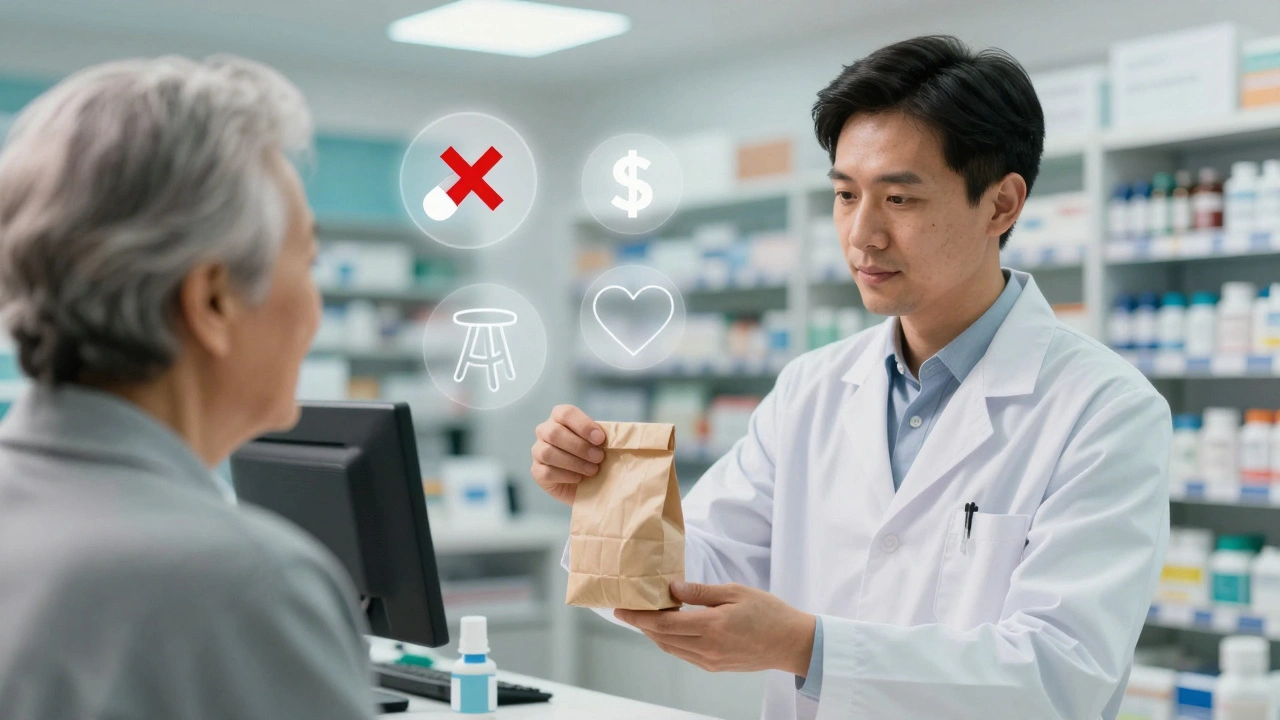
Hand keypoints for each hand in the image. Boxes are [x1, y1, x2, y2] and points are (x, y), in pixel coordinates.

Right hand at [529, 404, 605, 505]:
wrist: (588, 483)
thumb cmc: (594, 457)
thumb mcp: (601, 443)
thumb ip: (603, 436)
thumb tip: (618, 435)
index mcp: (560, 417)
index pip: (566, 413)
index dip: (583, 425)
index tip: (600, 439)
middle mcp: (545, 430)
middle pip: (555, 432)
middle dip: (580, 446)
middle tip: (599, 457)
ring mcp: (538, 451)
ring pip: (548, 453)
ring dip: (574, 462)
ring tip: (592, 470)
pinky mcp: (537, 471)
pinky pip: (546, 472)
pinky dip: (566, 476)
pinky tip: (579, 478)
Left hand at [615, 582, 816, 675]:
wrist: (791, 643)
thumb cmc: (768, 612)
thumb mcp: (735, 592)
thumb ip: (701, 592)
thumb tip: (672, 588)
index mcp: (711, 626)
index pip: (664, 624)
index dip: (639, 617)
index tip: (622, 609)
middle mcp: (707, 648)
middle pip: (662, 638)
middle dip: (641, 625)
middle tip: (626, 611)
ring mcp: (711, 661)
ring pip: (672, 649)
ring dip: (654, 635)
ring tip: (643, 619)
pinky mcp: (716, 666)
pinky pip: (684, 655)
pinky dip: (671, 642)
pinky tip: (668, 630)